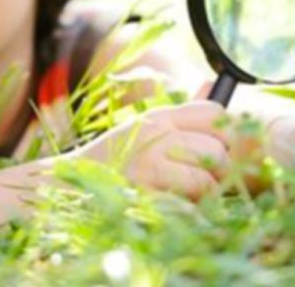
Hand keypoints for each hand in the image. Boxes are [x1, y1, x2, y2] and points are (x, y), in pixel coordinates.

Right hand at [77, 101, 230, 199]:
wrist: (68, 187)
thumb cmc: (112, 161)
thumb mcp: (144, 130)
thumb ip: (181, 116)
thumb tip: (210, 84)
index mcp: (158, 118)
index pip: (214, 114)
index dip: (226, 134)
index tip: (220, 149)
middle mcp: (155, 136)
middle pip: (217, 149)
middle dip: (218, 171)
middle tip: (205, 180)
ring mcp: (149, 166)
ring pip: (206, 179)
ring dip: (205, 194)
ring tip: (188, 196)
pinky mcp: (145, 195)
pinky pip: (189, 205)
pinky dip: (190, 211)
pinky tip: (176, 209)